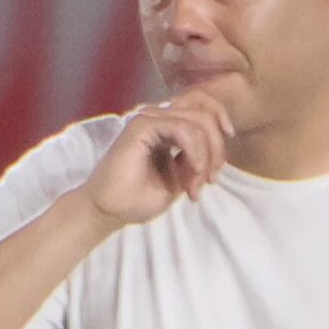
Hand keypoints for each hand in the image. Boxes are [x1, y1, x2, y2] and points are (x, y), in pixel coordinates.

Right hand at [83, 90, 234, 226]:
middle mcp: (158, 118)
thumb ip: (197, 160)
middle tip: (208, 182)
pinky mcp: (142, 125)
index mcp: (167, 128)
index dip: (221, 138)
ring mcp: (150, 119)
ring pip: (199, 121)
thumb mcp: (180, 179)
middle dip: (217, 151)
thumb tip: (215, 150)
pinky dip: (195, 150)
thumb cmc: (137, 199)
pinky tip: (193, 170)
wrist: (107, 211)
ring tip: (196, 183)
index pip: (205, 116)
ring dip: (206, 155)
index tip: (217, 170)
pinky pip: (183, 128)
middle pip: (207, 116)